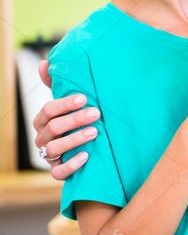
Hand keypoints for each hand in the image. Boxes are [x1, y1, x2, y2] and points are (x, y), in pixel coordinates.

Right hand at [33, 60, 99, 180]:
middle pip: (53, 128)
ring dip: (74, 139)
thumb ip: (58, 84)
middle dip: (75, 119)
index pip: (48, 110)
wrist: (88, 146)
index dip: (64, 104)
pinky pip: (58, 173)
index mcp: (43, 120)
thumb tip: (45, 62)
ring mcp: (49, 156)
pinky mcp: (57, 171)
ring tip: (95, 132)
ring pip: (54, 149)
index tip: (84, 98)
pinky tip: (87, 156)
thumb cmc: (76, 118)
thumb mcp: (70, 102)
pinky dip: (72, 165)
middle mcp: (42, 138)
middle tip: (96, 113)